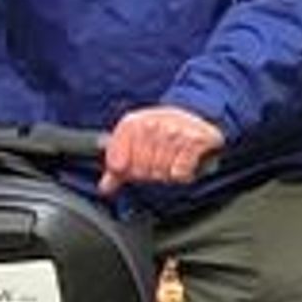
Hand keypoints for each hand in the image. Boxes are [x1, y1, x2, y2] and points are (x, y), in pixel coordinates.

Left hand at [101, 106, 224, 188]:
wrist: (197, 113)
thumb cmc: (161, 132)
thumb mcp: (135, 141)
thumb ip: (118, 166)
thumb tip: (105, 188)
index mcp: (130, 124)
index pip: (117, 165)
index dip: (128, 172)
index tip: (137, 166)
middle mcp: (150, 124)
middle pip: (140, 171)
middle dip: (150, 174)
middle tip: (160, 163)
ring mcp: (173, 130)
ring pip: (161, 172)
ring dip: (168, 174)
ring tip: (173, 162)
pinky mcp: (194, 140)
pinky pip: (180, 172)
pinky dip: (184, 174)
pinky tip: (185, 164)